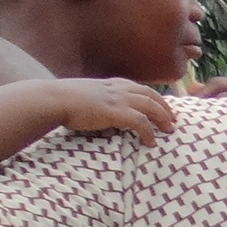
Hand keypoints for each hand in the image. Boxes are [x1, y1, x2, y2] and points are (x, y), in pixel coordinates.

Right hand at [47, 78, 176, 143]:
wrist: (53, 98)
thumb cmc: (63, 99)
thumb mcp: (87, 94)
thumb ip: (99, 99)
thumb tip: (102, 110)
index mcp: (111, 83)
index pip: (140, 88)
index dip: (154, 98)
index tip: (163, 107)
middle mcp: (118, 89)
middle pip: (151, 96)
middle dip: (165, 108)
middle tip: (173, 120)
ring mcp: (118, 99)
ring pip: (151, 107)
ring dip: (163, 119)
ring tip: (169, 131)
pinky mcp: (115, 112)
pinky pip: (141, 123)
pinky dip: (149, 133)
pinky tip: (151, 142)